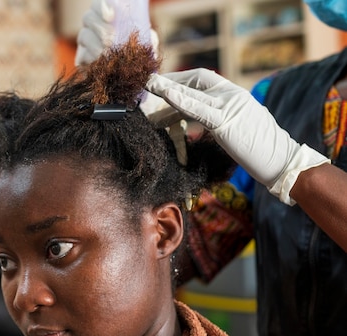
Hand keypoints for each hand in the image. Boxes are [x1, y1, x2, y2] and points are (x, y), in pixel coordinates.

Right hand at [75, 0, 156, 66]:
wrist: (128, 72)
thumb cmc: (138, 51)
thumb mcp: (147, 42)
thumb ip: (148, 38)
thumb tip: (150, 41)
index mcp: (108, 13)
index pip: (99, 3)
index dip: (102, 6)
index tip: (111, 16)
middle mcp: (94, 23)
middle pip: (88, 18)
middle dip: (100, 28)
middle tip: (111, 40)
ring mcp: (86, 40)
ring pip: (83, 35)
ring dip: (94, 44)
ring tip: (106, 53)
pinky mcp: (82, 57)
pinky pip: (81, 55)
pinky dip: (90, 59)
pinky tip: (99, 62)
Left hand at [146, 68, 329, 204]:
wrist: (282, 161)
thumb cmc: (260, 149)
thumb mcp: (239, 126)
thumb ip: (221, 117)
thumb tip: (201, 118)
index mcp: (236, 94)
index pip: (204, 78)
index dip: (182, 79)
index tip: (164, 83)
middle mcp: (233, 94)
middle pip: (196, 79)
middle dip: (172, 80)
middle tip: (150, 83)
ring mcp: (230, 106)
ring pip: (194, 91)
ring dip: (167, 87)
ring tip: (148, 84)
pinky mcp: (226, 122)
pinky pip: (198, 109)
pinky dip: (179, 100)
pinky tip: (165, 94)